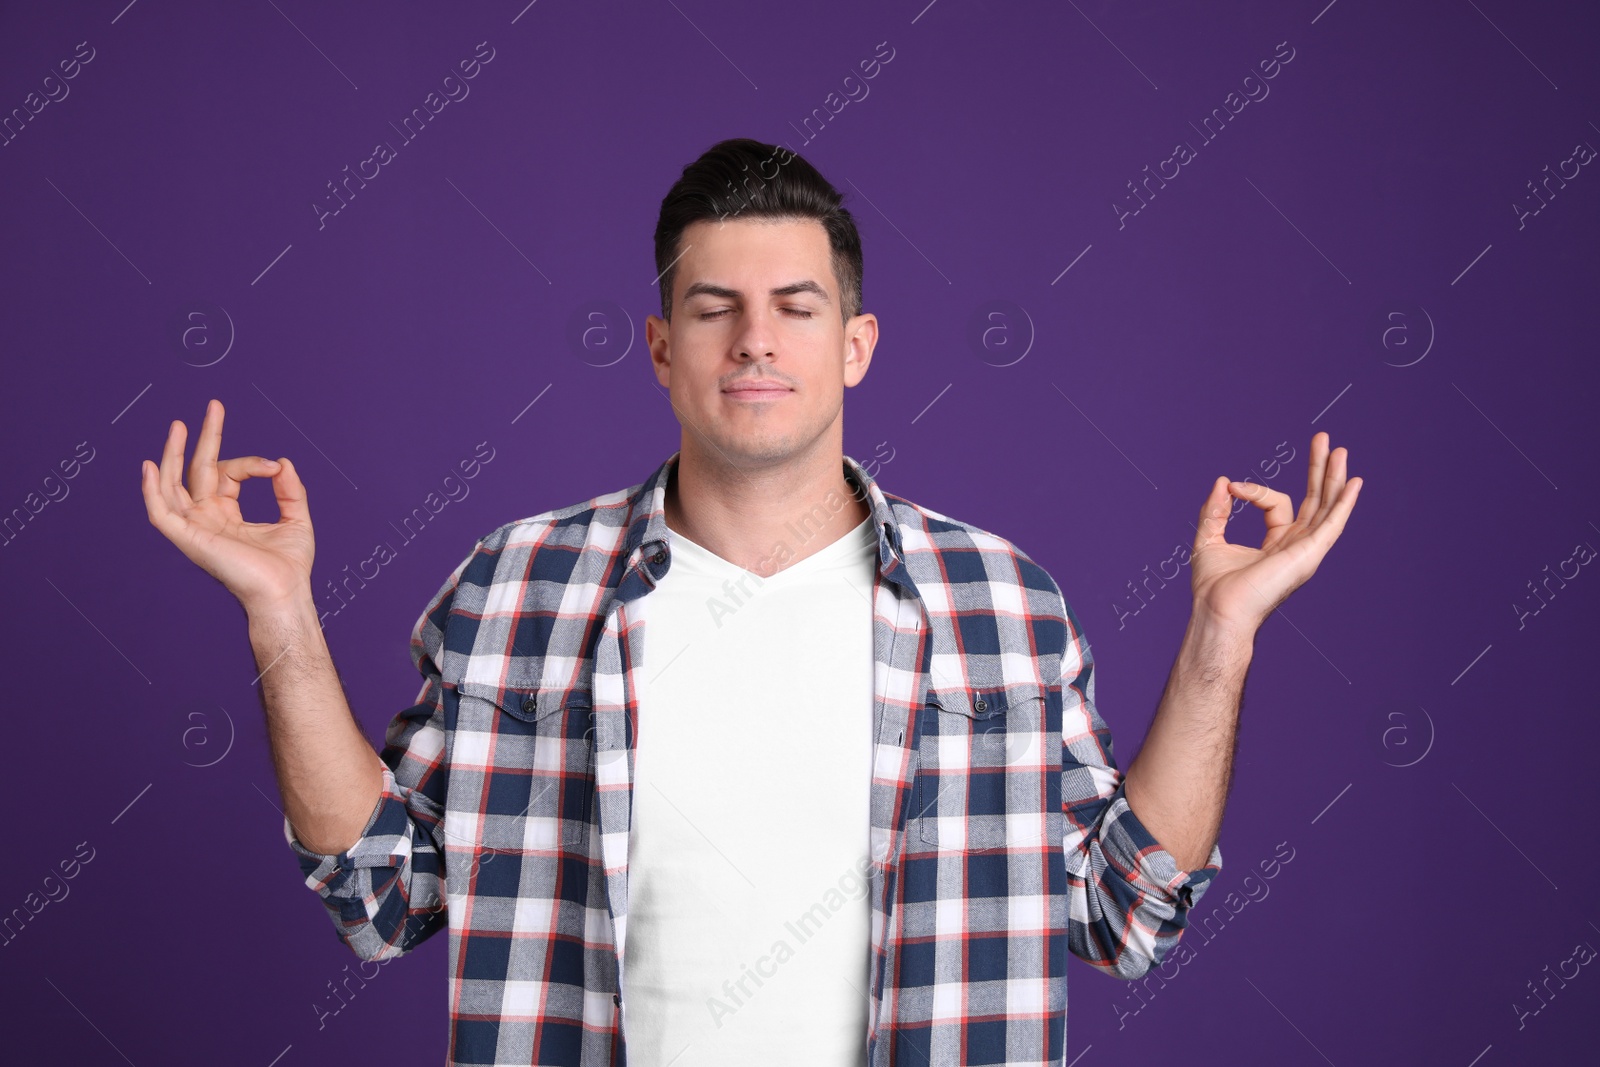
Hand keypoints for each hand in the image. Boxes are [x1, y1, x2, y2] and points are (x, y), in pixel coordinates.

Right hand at [140, 398, 314, 610]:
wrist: (286, 592)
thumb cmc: (290, 566)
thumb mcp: (296, 518)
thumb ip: (289, 489)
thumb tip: (281, 462)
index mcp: (227, 514)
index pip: (228, 473)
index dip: (250, 463)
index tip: (273, 466)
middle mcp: (207, 518)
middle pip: (196, 470)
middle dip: (203, 437)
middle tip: (214, 406)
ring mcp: (195, 528)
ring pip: (172, 485)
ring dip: (172, 455)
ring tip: (178, 425)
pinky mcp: (188, 539)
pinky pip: (161, 513)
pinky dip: (152, 490)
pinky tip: (150, 465)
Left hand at [1189, 432, 1362, 630]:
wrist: (1217, 610)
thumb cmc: (1213, 587)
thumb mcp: (1209, 538)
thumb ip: (1216, 510)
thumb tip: (1223, 482)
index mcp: (1276, 544)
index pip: (1277, 504)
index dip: (1255, 491)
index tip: (1232, 487)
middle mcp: (1296, 547)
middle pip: (1315, 501)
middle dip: (1319, 469)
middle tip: (1324, 438)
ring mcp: (1305, 552)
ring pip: (1326, 507)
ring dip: (1333, 477)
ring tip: (1339, 449)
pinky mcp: (1309, 555)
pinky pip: (1332, 524)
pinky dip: (1344, 503)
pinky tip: (1354, 482)